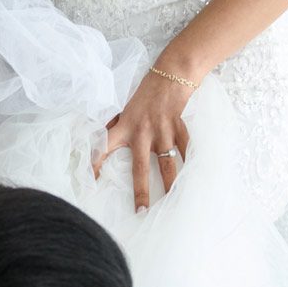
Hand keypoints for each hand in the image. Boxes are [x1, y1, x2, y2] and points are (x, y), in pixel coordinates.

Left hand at [96, 70, 190, 211]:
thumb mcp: (126, 109)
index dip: (96, 164)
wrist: (170, 74)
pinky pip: (187, 150)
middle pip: (140, 168)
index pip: (104, 147)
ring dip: (170, 185)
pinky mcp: (179, 129)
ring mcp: (163, 132)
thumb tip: (104, 144)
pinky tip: (196, 181)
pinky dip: (192, 164)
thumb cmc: (145, 93)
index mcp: (125, 127)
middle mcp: (143, 132)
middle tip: (141, 212)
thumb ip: (118, 127)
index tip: (91, 184)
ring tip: (173, 203)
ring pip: (167, 164)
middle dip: (140, 191)